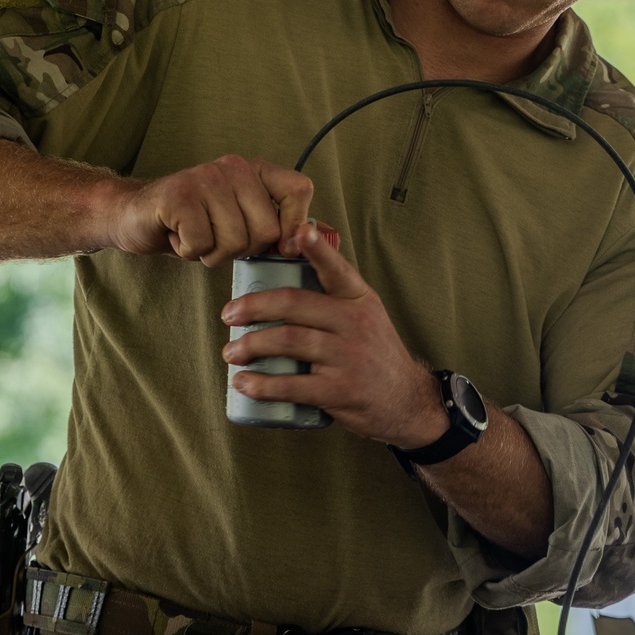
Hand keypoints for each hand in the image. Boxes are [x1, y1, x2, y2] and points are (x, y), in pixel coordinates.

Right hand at [107, 155, 313, 267]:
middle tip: (216, 238)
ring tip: (196, 236)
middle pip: (265, 230)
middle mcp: (234, 167)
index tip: (284, 247)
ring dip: (212, 253)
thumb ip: (279, 226)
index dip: (297, 224)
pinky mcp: (178, 196)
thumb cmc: (195, 224)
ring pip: (234, 241)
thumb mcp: (242, 222)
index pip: (300, 189)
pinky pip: (202, 244)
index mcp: (256, 171)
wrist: (136, 216)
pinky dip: (189, 252)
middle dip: (242, 249)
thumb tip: (321, 238)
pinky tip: (177, 235)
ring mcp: (204, 177)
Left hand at [221, 223, 447, 446]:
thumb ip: (332, 295)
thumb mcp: (365, 315)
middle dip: (254, 306)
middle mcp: (355, 323)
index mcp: (359, 299)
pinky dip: (263, 385)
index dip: (316, 250)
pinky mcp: (341, 390)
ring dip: (251, 345)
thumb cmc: (372, 353)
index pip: (336, 269)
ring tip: (230, 352)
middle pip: (295, 304)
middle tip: (229, 316)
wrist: (406, 400)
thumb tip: (281, 271)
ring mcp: (349, 357)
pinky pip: (293, 386)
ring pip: (289, 341)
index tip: (297, 233)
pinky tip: (243, 383)